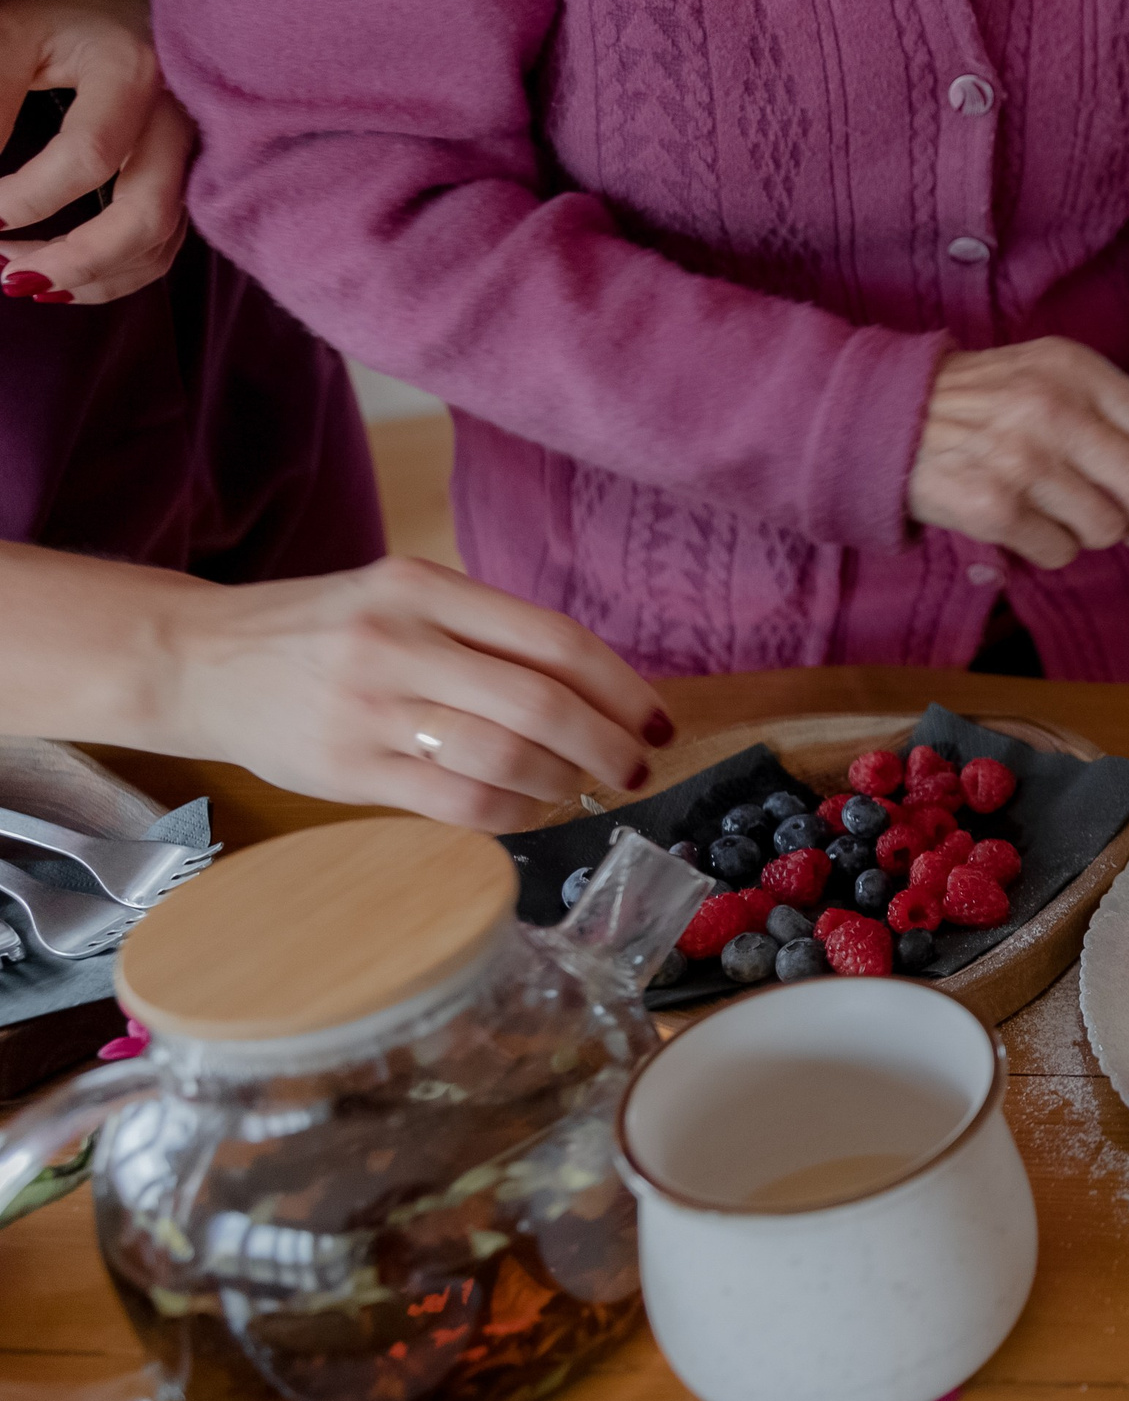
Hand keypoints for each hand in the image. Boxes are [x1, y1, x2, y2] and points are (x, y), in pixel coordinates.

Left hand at [0, 0, 193, 304]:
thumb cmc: (66, 5)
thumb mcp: (10, 30)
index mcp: (132, 72)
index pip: (87, 156)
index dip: (26, 197)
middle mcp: (177, 121)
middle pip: (146, 217)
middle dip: (72, 260)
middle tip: (3, 275)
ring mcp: (193, 156)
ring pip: (161, 244)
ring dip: (93, 277)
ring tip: (24, 278)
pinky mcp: (192, 179)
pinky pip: (166, 245)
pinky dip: (116, 273)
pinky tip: (65, 274)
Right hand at [166, 557, 675, 830]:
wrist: (199, 660)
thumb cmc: (324, 632)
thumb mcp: (402, 597)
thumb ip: (486, 632)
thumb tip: (599, 691)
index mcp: (424, 587)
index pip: (554, 640)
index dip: (622, 687)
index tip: (657, 720)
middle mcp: (400, 642)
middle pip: (542, 704)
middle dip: (608, 744)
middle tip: (635, 767)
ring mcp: (370, 709)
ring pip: (506, 759)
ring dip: (563, 783)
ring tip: (578, 788)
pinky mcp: (347, 769)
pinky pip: (459, 804)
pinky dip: (514, 814)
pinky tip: (528, 809)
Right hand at [908, 337, 1128, 567]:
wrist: (893, 419)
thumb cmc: (986, 402)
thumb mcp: (1057, 382)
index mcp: (1076, 371)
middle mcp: (1053, 410)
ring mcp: (1022, 460)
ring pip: (1108, 528)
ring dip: (1097, 535)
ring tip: (1065, 514)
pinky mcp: (993, 508)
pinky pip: (1061, 553)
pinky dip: (1054, 550)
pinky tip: (1028, 523)